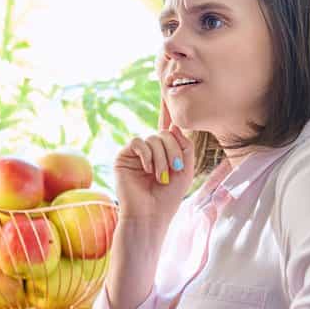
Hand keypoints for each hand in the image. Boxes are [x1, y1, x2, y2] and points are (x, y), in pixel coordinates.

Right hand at [114, 101, 194, 224]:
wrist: (150, 215)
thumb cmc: (168, 198)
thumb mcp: (186, 171)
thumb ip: (185, 147)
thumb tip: (173, 125)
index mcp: (165, 154)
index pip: (169, 132)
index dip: (168, 114)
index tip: (166, 93)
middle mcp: (150, 152)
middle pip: (165, 134)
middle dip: (173, 151)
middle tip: (174, 170)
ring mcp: (136, 154)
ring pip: (153, 138)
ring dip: (161, 157)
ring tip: (161, 176)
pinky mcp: (123, 157)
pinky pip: (137, 142)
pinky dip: (146, 154)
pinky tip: (147, 169)